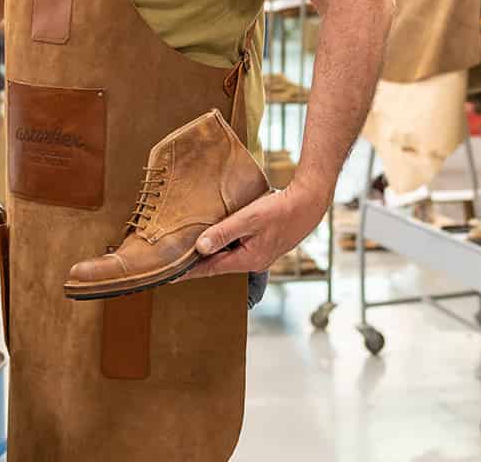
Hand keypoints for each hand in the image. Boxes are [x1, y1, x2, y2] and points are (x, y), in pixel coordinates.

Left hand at [180, 183, 330, 280]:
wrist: (309, 204)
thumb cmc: (280, 210)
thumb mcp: (248, 219)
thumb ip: (223, 233)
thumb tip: (200, 247)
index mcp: (247, 260)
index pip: (211, 269)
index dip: (190, 271)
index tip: (171, 276)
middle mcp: (253, 262)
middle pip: (219, 265)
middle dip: (199, 264)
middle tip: (177, 262)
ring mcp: (260, 256)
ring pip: (229, 257)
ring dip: (213, 253)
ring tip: (193, 251)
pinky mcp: (264, 246)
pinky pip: (239, 250)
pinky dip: (226, 246)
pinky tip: (219, 238)